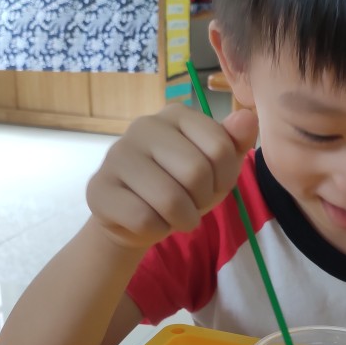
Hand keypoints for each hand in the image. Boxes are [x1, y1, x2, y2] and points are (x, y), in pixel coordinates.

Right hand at [86, 104, 258, 249]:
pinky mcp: (98, 189)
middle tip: (191, 203)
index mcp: (176, 114)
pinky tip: (150, 221)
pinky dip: (157, 230)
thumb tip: (248, 118)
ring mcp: (116, 156)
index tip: (213, 184)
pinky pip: (144, 220)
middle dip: (202, 201)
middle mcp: (143, 126)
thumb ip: (234, 143)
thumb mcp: (216, 167)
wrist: (135, 217)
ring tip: (174, 215)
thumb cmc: (181, 186)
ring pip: (170, 200)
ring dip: (182, 220)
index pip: (220, 148)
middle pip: (195, 173)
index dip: (225, 178)